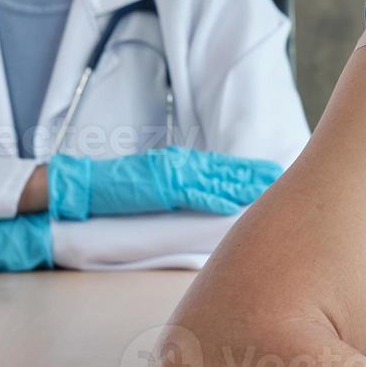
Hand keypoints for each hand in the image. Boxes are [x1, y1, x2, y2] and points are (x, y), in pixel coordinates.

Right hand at [48, 147, 282, 220]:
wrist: (88, 185)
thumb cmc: (119, 187)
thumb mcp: (155, 179)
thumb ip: (180, 184)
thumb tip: (203, 191)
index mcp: (179, 162)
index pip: (218, 167)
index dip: (243, 170)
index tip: (266, 171)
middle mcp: (180, 164)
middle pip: (223, 170)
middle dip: (250, 173)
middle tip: (277, 174)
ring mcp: (171, 174)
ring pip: (214, 179)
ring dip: (239, 185)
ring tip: (263, 187)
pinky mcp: (161, 187)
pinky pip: (192, 194)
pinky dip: (212, 198)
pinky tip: (229, 204)